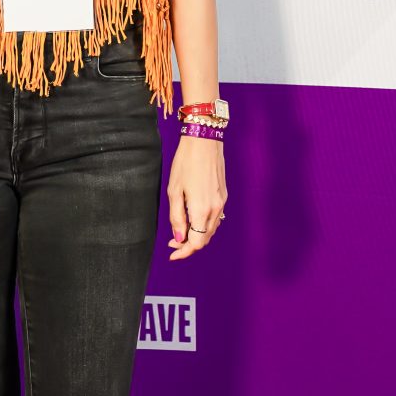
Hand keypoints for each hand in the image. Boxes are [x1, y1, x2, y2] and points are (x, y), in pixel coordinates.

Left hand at [166, 133, 226, 258]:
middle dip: (188, 244)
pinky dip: (204, 224)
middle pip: (205, 239)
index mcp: (201, 210)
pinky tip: (193, 218)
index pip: (196, 243)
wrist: (204, 141)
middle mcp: (215, 209)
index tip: (172, 253)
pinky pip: (215, 218)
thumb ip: (177, 217)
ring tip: (181, 230)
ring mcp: (221, 202)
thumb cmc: (185, 163)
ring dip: (197, 235)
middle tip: (172, 242)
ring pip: (211, 229)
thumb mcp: (174, 191)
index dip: (183, 251)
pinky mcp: (223, 195)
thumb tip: (178, 238)